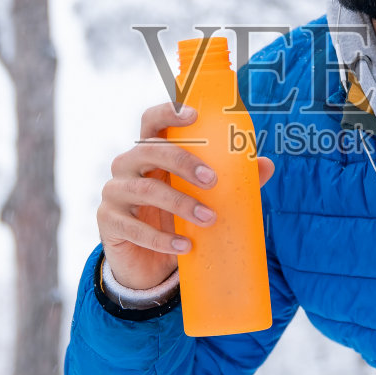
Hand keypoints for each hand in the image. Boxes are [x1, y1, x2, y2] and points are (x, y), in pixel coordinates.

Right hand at [98, 102, 275, 290]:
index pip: (151, 121)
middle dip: (182, 161)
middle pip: (148, 150)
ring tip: (209, 219)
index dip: (167, 112)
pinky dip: (162, 238)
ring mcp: (114, 192)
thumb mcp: (201, 198)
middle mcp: (127, 165)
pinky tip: (185, 246)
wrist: (147, 262)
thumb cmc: (175, 218)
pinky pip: (134, 228)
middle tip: (212, 180)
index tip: (192, 114)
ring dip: (180, 203)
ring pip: (144, 189)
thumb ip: (231, 180)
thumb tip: (266, 165)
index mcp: (150, 151)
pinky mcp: (108, 222)